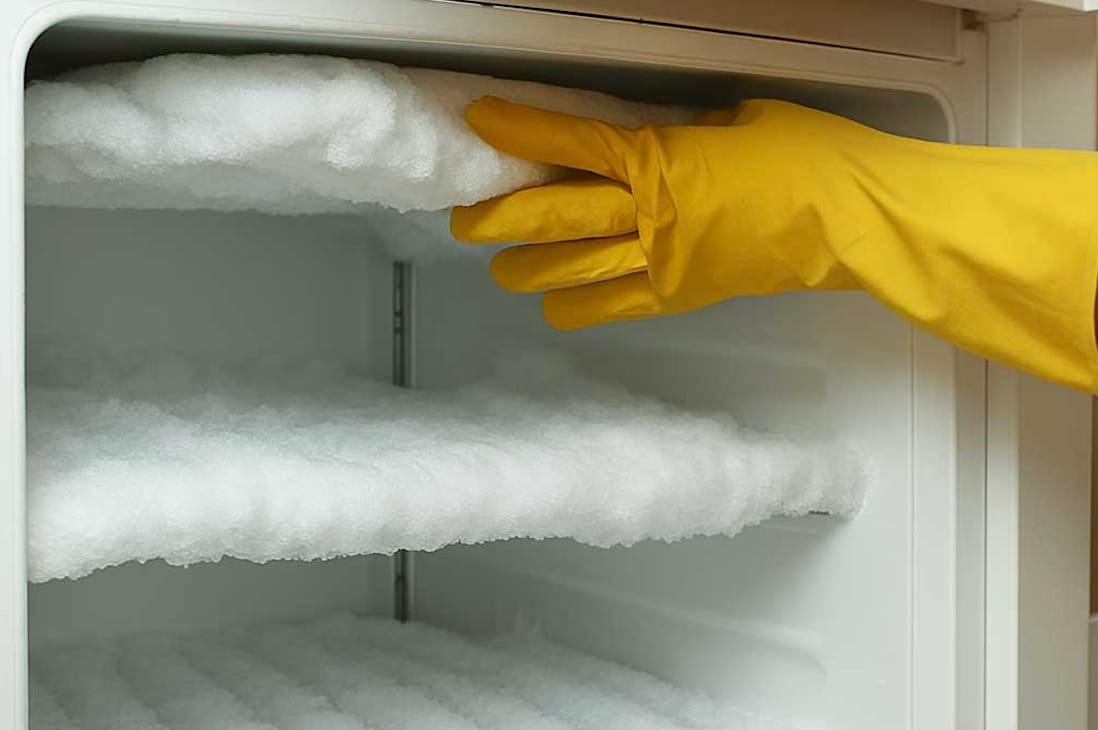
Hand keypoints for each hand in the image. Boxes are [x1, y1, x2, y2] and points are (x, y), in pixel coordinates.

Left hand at [450, 98, 857, 328]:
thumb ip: (685, 133)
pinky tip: (555, 307)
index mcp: (661, 157)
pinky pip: (618, 307)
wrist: (851, 218)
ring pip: (576, 267)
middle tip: (464, 220)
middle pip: (556, 215)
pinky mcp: (683, 296)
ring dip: (530, 267)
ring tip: (500, 268)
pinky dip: (581, 308)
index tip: (481, 124)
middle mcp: (649, 213)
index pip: (574, 142)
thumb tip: (660, 142)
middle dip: (502, 217)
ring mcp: (663, 261)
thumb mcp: (737, 118)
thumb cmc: (805, 154)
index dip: (522, 133)